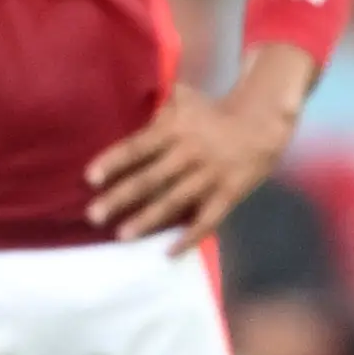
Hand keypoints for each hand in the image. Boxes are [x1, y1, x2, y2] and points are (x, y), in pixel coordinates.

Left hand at [86, 78, 297, 250]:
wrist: (262, 123)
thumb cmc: (214, 112)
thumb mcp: (185, 101)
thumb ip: (158, 111)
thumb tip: (130, 107)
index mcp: (175, 130)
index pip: (138, 147)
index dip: (114, 161)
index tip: (90, 178)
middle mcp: (189, 153)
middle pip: (150, 178)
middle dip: (120, 197)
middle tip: (93, 216)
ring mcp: (209, 176)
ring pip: (174, 201)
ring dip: (147, 220)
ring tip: (122, 236)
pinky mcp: (228, 194)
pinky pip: (207, 220)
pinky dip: (189, 238)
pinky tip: (168, 252)